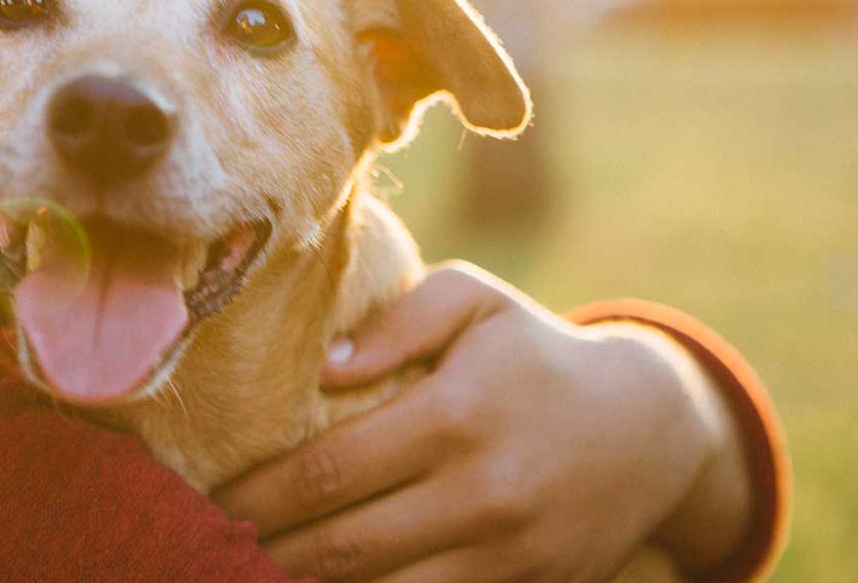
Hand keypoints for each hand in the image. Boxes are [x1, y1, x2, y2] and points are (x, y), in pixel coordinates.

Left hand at [212, 262, 751, 581]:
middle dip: (267, 555)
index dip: (260, 496)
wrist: (651, 428)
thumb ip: (399, 319)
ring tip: (253, 575)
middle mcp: (482, 493)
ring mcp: (510, 555)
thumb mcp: (476, 301)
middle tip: (207, 552)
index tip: (211, 502)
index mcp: (456, 415)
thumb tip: (327, 365)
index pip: (329, 471)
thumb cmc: (535, 351)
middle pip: (345, 547)